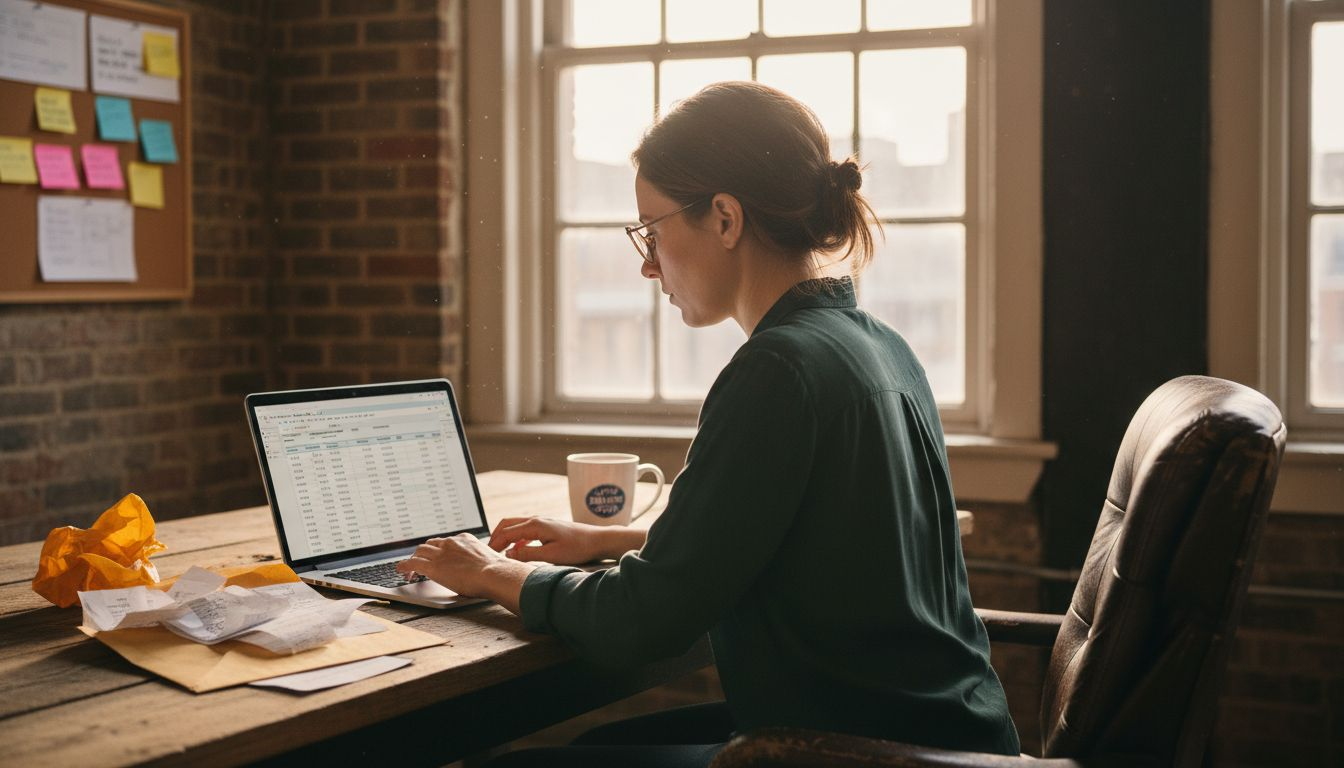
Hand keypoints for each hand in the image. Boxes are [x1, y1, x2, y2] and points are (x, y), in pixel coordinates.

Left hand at [396, 533, 534, 612]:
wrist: (493, 573)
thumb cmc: (495, 572)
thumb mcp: (486, 561)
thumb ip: (477, 562)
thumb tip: (479, 572)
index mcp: (464, 539)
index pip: (445, 542)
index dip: (438, 549)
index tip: (437, 555)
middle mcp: (450, 543)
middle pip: (430, 544)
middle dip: (424, 552)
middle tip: (420, 561)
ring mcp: (440, 553)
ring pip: (420, 551)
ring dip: (414, 559)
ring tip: (410, 568)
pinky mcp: (433, 566)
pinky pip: (412, 563)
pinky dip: (404, 566)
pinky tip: (400, 570)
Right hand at [489, 517, 644, 564]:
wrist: (596, 540)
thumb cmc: (577, 548)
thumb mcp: (550, 556)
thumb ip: (527, 555)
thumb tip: (508, 556)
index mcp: (534, 525)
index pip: (505, 533)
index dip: (493, 544)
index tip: (486, 556)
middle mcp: (536, 520)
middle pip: (506, 524)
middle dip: (495, 537)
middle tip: (488, 552)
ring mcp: (541, 522)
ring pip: (515, 526)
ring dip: (504, 537)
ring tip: (498, 552)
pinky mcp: (546, 527)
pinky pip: (524, 530)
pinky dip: (515, 538)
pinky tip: (516, 551)